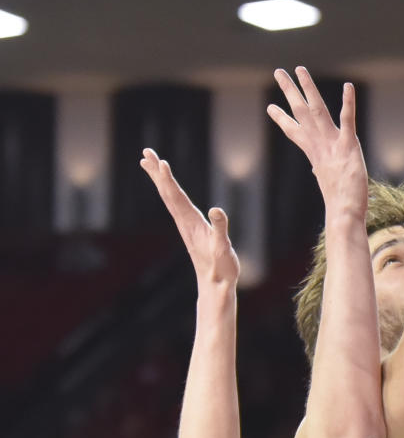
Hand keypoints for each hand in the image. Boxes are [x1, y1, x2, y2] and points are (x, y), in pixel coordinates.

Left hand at [141, 149, 238, 288]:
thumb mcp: (223, 248)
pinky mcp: (189, 227)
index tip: (160, 162)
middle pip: (166, 192)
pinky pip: (175, 203)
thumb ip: (220, 229)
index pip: (175, 196)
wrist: (216, 285)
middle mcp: (184, 221)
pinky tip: (167, 186)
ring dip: (159, 178)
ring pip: (168, 196)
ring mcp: (185, 224)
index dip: (167, 179)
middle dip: (156, 172)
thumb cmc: (221, 268)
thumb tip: (217, 211)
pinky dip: (169, 190)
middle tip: (146, 152)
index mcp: (190, 222)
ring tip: (149, 162)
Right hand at [268, 69, 367, 219]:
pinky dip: (347, 103)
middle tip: (278, 72)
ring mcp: (333, 144)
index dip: (283, 119)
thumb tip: (318, 172)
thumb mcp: (329, 183)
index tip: (271, 107)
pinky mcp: (348, 146)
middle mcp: (320, 145)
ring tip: (299, 69)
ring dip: (308, 88)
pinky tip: (348, 86)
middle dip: (290, 91)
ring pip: (317, 110)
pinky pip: (347, 120)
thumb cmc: (340, 205)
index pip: (295, 132)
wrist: (345, 214)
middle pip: (301, 113)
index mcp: (315, 154)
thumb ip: (324, 172)